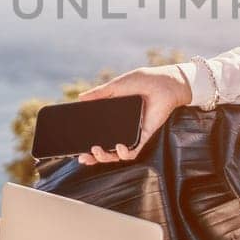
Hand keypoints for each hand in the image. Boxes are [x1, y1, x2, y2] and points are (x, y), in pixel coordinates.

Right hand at [74, 65, 191, 165]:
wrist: (165, 82)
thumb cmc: (143, 81)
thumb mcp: (117, 86)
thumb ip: (99, 93)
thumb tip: (80, 97)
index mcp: (113, 117)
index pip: (97, 134)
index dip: (85, 144)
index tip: (74, 149)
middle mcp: (122, 129)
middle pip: (105, 149)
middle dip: (92, 157)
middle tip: (82, 156)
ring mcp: (132, 134)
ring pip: (116, 154)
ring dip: (105, 157)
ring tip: (96, 150)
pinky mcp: (144, 136)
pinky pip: (134, 151)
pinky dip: (124, 153)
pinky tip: (118, 148)